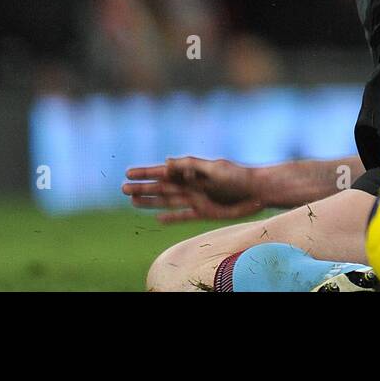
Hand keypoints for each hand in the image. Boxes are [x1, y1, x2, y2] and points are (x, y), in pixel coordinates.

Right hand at [123, 157, 263, 222]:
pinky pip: (183, 216)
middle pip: (161, 187)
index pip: (163, 172)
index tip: (128, 171)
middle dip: (142, 187)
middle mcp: (191, 186)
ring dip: (150, 201)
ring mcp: (197, 199)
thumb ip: (191, 166)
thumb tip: (167, 162)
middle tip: (122, 188)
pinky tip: (158, 218)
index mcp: (192, 172)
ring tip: (132, 201)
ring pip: (167, 201)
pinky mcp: (205, 212)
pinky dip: (171, 217)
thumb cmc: (238, 176)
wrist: (258, 190)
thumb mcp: (214, 168)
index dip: (146, 172)